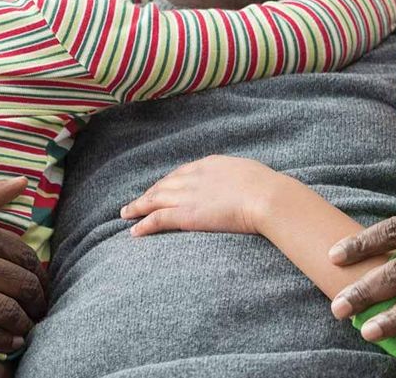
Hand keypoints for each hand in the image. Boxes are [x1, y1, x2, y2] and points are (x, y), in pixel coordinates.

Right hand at [0, 175, 46, 352]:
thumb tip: (21, 183)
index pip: (24, 255)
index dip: (41, 274)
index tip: (45, 285)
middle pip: (20, 284)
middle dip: (38, 301)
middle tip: (42, 310)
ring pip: (3, 309)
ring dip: (23, 322)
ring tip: (29, 328)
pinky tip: (12, 342)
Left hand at [121, 156, 296, 236]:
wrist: (267, 197)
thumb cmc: (269, 188)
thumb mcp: (252, 174)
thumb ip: (241, 177)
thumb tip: (247, 184)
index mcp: (211, 164)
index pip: (182, 172)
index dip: (169, 181)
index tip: (162, 187)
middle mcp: (194, 177)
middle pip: (164, 184)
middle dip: (149, 192)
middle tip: (137, 201)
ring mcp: (188, 195)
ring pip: (154, 200)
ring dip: (138, 207)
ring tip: (126, 213)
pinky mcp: (186, 215)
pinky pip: (157, 219)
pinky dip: (143, 225)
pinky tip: (134, 231)